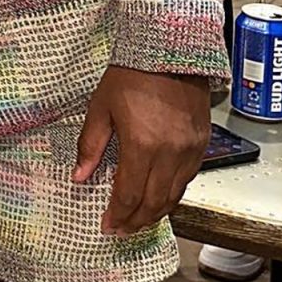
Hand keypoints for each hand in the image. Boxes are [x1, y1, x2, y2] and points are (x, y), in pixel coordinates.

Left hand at [73, 65, 210, 236]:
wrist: (170, 51)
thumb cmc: (131, 76)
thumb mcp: (100, 108)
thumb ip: (90, 146)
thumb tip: (79, 176)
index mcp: (142, 146)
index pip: (129, 194)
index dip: (118, 215)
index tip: (107, 226)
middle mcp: (170, 154)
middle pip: (154, 202)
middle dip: (136, 221)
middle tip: (122, 230)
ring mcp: (190, 150)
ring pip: (174, 195)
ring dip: (156, 212)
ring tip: (138, 220)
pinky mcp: (202, 144)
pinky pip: (188, 179)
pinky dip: (172, 193)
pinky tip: (159, 197)